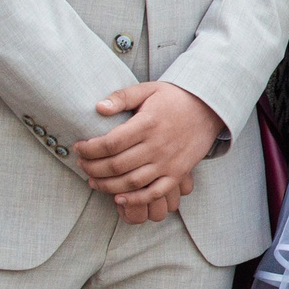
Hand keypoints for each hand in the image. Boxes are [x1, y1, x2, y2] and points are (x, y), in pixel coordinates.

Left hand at [76, 82, 223, 218]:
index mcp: (147, 124)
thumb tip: (98, 108)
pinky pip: (155, 192)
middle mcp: (157, 146)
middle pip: (116, 165)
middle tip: (81, 164)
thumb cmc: (174, 99)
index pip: (110, 143)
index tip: (78, 148)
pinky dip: (136, 199)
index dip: (89, 149)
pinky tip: (118, 198)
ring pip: (131, 182)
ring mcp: (169, 162)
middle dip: (92, 167)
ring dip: (107, 185)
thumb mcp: (148, 89)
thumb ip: (122, 97)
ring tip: (93, 181)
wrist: (209, 109)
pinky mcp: (178, 173)